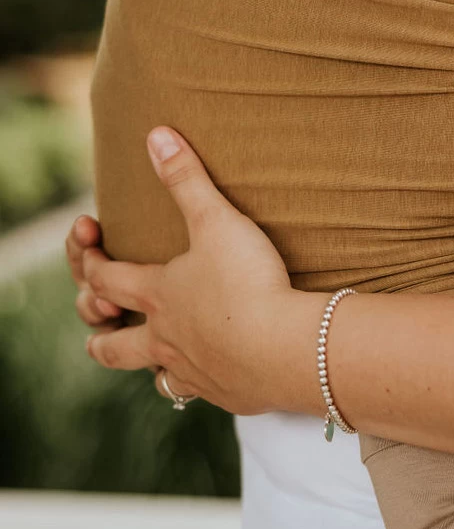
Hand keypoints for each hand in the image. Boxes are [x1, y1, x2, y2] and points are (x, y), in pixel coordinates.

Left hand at [72, 128, 326, 415]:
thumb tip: (155, 135)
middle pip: (113, 348)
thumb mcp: (218, 221)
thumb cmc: (249, 284)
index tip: (89, 249)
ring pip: (158, 377)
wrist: (288, 349)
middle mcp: (166, 338)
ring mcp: (195, 370)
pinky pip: (203, 393)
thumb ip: (187, 178)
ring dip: (150, 366)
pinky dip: (201, 383)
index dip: (91, 264)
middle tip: (99, 329)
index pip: (105, 281)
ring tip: (157, 358)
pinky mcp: (228, 393)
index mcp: (157, 296)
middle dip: (101, 337)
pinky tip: (216, 373)